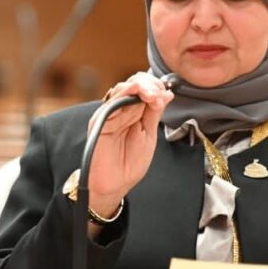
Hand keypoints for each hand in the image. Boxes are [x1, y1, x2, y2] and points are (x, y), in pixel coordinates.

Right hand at [85, 72, 173, 217]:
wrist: (115, 184)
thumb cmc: (130, 163)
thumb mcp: (149, 135)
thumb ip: (154, 114)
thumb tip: (166, 94)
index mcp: (134, 112)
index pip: (145, 88)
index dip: (156, 87)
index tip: (167, 94)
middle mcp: (121, 110)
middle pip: (135, 84)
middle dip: (150, 84)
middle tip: (160, 94)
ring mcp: (110, 114)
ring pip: (124, 88)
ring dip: (141, 87)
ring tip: (153, 96)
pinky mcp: (100, 121)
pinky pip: (112, 101)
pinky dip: (126, 93)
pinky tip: (138, 94)